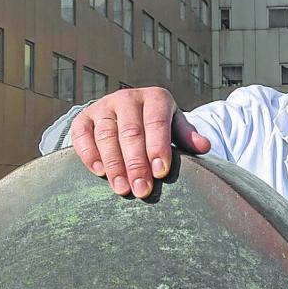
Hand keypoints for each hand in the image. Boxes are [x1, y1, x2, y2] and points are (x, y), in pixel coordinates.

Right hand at [69, 87, 210, 198]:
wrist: (127, 112)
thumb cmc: (156, 124)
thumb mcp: (175, 126)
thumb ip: (187, 136)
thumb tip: (205, 147)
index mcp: (155, 98)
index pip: (156, 122)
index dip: (158, 147)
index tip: (160, 172)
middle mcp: (127, 98)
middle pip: (131, 132)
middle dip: (136, 163)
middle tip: (142, 190)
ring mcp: (104, 106)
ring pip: (107, 135)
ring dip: (114, 164)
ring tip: (122, 189)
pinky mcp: (84, 117)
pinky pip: (82, 134)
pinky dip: (89, 153)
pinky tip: (98, 172)